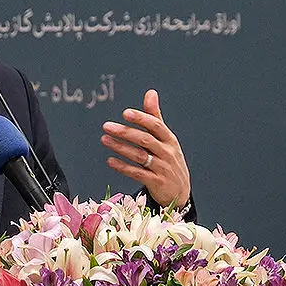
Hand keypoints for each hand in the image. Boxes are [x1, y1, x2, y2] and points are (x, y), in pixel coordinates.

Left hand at [101, 89, 190, 207]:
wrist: (180, 192)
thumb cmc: (169, 160)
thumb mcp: (165, 138)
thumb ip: (154, 117)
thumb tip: (150, 93)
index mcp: (170, 140)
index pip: (156, 126)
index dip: (141, 119)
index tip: (125, 113)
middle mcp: (167, 153)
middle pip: (145, 140)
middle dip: (125, 132)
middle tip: (107, 126)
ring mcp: (162, 169)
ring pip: (140, 156)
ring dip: (120, 148)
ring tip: (105, 140)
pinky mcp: (156, 182)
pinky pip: (137, 173)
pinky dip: (123, 167)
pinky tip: (110, 161)